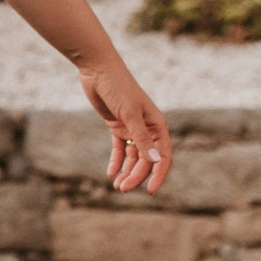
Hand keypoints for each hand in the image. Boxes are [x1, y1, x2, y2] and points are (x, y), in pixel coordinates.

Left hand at [81, 60, 171, 193]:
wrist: (97, 70)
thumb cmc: (118, 87)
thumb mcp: (130, 114)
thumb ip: (141, 138)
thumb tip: (156, 162)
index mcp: (158, 125)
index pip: (163, 156)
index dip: (158, 175)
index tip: (150, 191)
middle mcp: (147, 129)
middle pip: (146, 160)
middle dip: (136, 176)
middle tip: (122, 189)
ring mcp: (132, 128)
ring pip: (132, 156)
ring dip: (126, 171)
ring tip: (117, 186)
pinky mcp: (117, 126)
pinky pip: (119, 148)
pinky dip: (116, 161)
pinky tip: (111, 173)